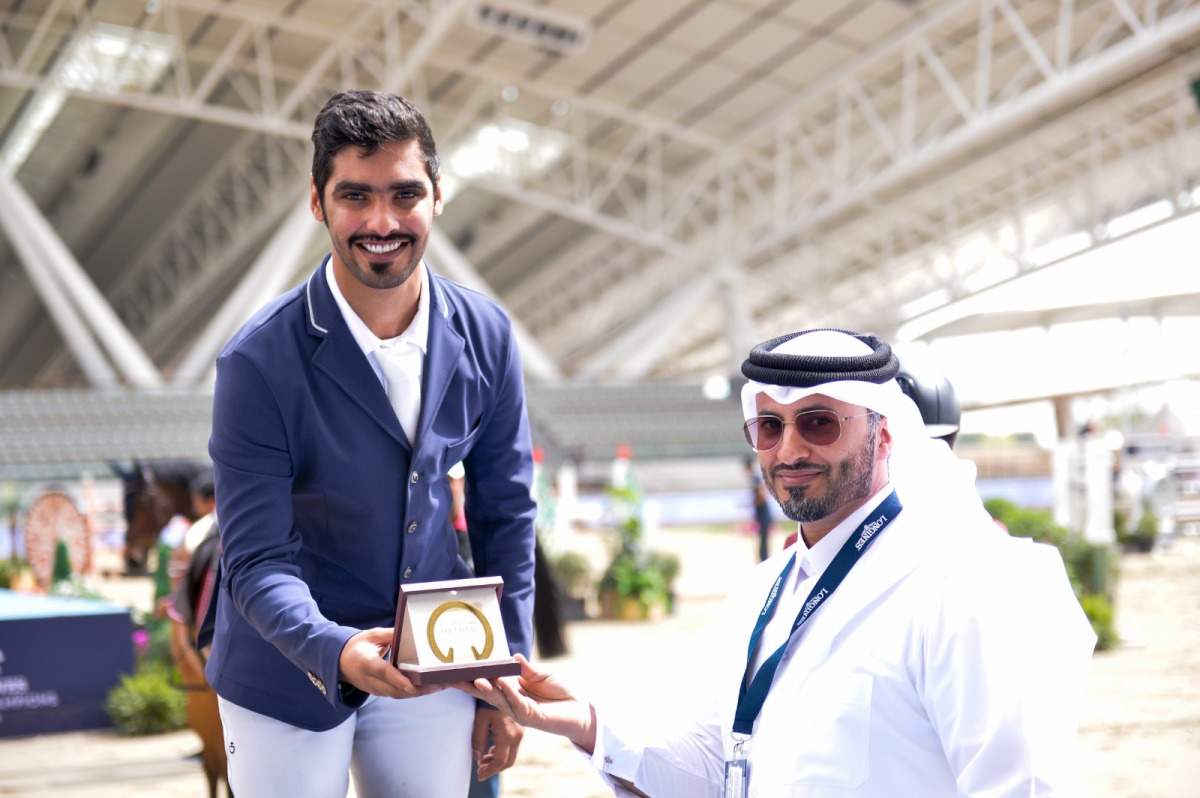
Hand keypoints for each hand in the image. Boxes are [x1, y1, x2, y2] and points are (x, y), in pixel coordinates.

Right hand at [337, 627, 442, 698]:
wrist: (338, 663)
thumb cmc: (356, 646)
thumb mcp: (371, 635)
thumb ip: (390, 634)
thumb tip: (409, 631)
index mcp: (367, 663)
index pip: (384, 673)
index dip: (398, 680)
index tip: (412, 685)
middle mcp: (371, 680)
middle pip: (396, 689)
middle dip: (419, 689)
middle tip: (440, 683)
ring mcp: (375, 689)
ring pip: (400, 694)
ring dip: (420, 692)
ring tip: (441, 685)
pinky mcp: (380, 692)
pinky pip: (399, 694)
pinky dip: (415, 692)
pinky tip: (431, 686)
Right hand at [456, 654, 596, 752]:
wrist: (578, 708)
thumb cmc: (559, 690)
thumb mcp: (542, 674)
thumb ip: (526, 668)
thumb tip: (513, 657)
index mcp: (512, 690)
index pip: (489, 682)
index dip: (473, 676)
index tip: (456, 669)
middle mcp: (511, 701)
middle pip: (487, 693)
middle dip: (471, 685)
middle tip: (453, 677)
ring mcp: (519, 710)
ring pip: (499, 699)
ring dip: (488, 689)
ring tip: (476, 679)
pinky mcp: (530, 716)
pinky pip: (517, 702)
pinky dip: (509, 691)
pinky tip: (502, 682)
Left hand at [471, 707, 522, 780]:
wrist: (502, 683)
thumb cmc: (488, 700)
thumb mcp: (480, 719)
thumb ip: (478, 739)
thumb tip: (476, 757)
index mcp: (508, 734)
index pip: (500, 760)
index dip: (489, 771)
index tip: (479, 775)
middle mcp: (517, 735)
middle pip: (507, 761)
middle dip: (493, 769)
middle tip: (480, 771)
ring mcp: (520, 732)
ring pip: (511, 755)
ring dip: (497, 761)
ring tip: (482, 761)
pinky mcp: (520, 729)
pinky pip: (512, 747)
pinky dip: (502, 752)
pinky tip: (491, 751)